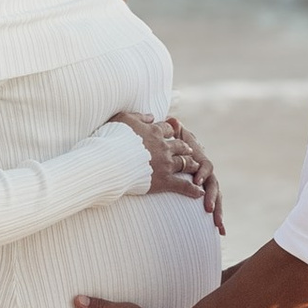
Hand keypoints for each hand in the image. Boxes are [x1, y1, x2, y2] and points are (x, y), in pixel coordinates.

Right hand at [115, 108, 223, 232]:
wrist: (109, 161)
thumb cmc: (111, 139)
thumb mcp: (122, 119)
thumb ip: (139, 116)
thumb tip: (152, 115)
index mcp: (154, 131)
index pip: (168, 129)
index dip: (171, 131)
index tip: (174, 133)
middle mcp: (163, 146)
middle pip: (180, 145)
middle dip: (186, 148)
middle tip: (190, 150)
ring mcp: (165, 164)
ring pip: (185, 163)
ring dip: (192, 165)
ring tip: (196, 167)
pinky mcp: (164, 180)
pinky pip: (183, 185)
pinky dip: (192, 189)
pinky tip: (199, 192)